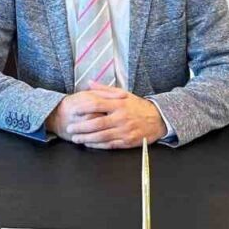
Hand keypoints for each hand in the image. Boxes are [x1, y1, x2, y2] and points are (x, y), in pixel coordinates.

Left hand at [49, 85, 167, 149]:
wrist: (158, 120)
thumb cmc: (138, 106)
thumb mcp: (124, 94)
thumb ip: (105, 89)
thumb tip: (89, 82)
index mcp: (119, 104)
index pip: (98, 104)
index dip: (83, 108)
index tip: (73, 110)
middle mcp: (121, 117)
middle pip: (97, 123)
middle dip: (81, 127)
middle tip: (70, 128)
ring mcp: (125, 131)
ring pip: (102, 136)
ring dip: (86, 138)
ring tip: (75, 138)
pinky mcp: (128, 142)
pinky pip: (109, 145)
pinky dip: (97, 145)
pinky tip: (88, 144)